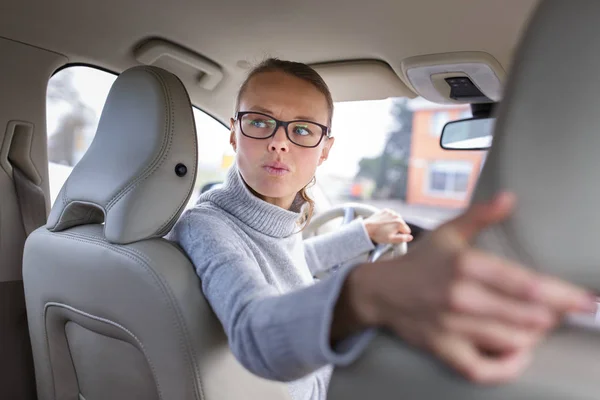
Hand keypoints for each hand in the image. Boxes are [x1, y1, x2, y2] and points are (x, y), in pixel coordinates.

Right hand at [333, 193, 595, 383]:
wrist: (381, 290)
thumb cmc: (421, 261)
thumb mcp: (449, 232)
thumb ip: (481, 216)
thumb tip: (509, 198)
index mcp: (466, 264)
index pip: (525, 284)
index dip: (561, 295)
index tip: (584, 300)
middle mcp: (460, 296)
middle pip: (526, 316)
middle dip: (550, 316)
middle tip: (558, 310)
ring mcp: (451, 325)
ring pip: (510, 341)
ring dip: (533, 335)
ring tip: (537, 325)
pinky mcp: (442, 347)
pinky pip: (481, 368)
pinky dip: (506, 367)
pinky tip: (519, 355)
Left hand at [363, 209, 412, 243]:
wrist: (367, 228)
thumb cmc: (379, 235)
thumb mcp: (391, 240)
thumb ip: (402, 238)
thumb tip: (411, 237)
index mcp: (400, 223)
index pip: (407, 231)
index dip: (401, 235)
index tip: (394, 236)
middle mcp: (397, 216)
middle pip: (402, 224)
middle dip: (398, 229)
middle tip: (389, 233)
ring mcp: (391, 212)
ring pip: (397, 219)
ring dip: (394, 223)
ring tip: (386, 228)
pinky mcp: (386, 210)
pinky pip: (391, 215)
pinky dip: (389, 218)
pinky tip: (384, 223)